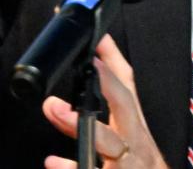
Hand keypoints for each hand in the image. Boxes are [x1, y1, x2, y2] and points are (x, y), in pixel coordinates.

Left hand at [42, 35, 168, 168]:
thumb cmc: (139, 163)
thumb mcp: (130, 130)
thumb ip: (112, 98)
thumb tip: (96, 56)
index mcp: (135, 125)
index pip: (128, 86)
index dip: (113, 60)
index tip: (97, 37)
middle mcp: (136, 141)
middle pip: (126, 106)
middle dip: (107, 83)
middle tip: (88, 63)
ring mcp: (130, 164)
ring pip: (111, 143)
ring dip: (83, 125)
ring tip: (54, 108)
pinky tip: (53, 163)